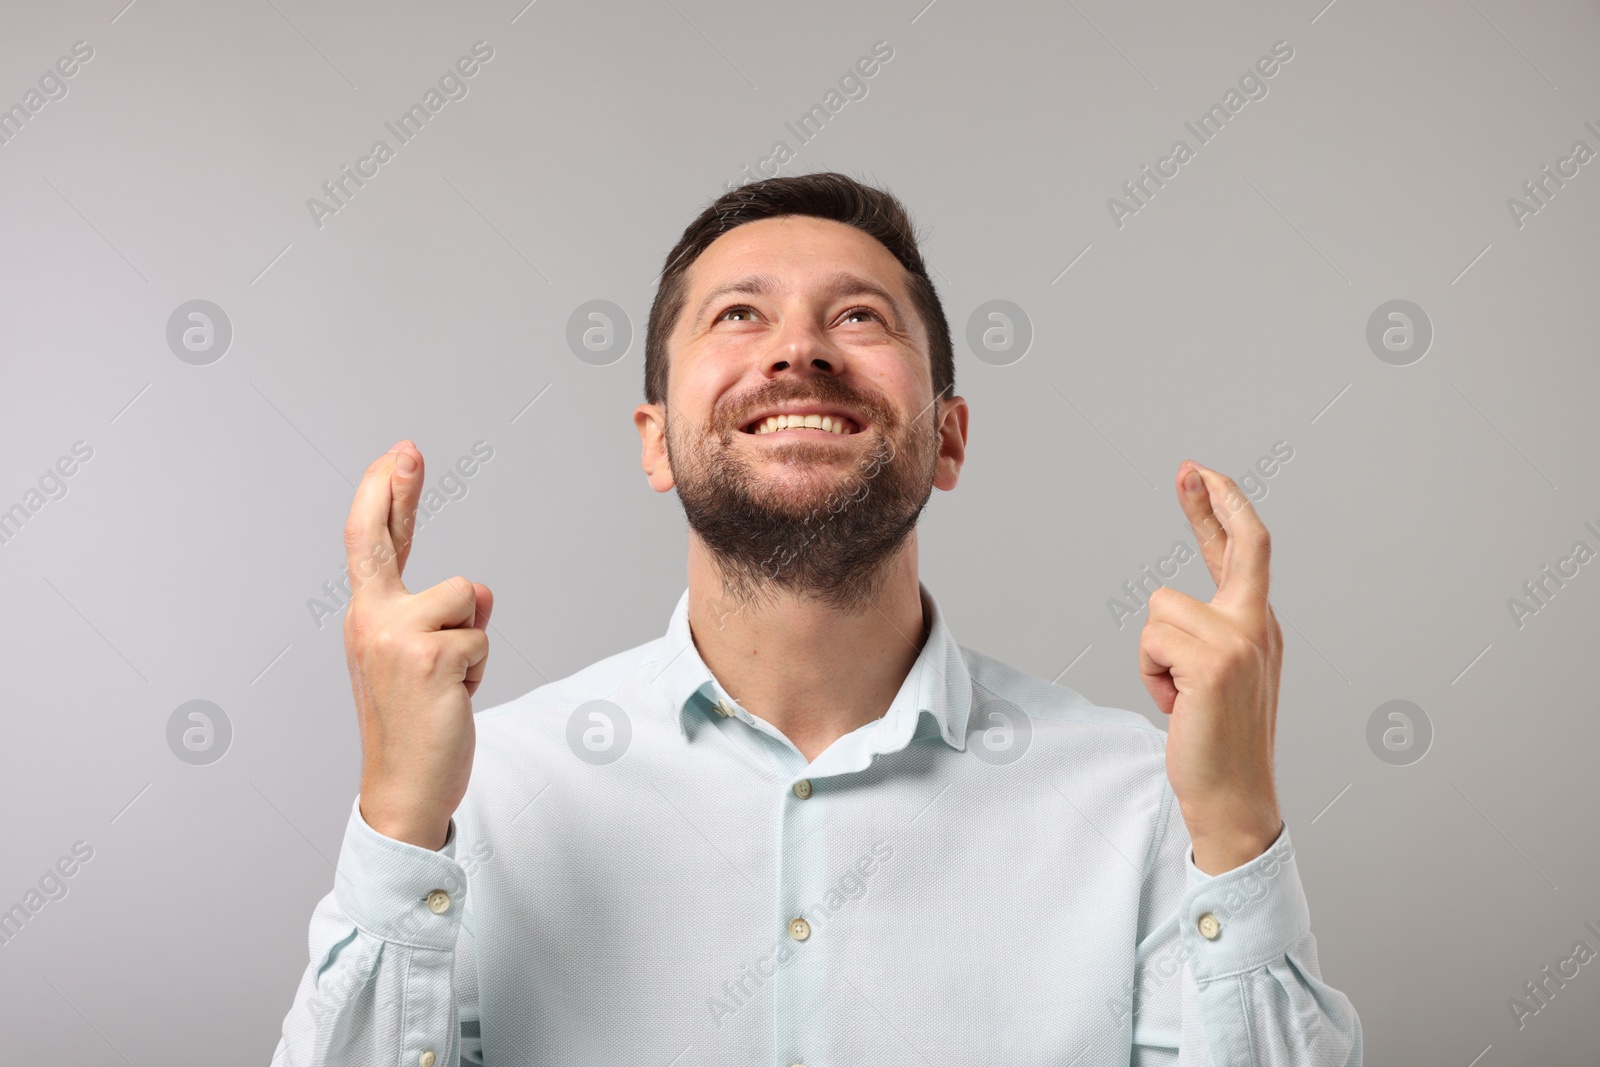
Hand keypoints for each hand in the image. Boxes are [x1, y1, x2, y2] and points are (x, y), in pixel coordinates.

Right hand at [343, 440, 492, 849]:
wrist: (404, 787)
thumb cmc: (416, 725)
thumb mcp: (424, 661)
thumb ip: (441, 618)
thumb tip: (477, 594)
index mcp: (367, 618)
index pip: (372, 545)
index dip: (384, 496)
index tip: (399, 455)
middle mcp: (370, 620)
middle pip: (382, 540)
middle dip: (394, 490)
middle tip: (408, 448)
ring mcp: (395, 636)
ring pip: (467, 601)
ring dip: (473, 642)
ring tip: (448, 683)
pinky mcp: (429, 656)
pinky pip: (480, 636)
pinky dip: (479, 667)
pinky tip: (454, 698)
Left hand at [1138, 461, 1282, 874]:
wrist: (1233, 798)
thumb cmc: (1216, 741)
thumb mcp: (1220, 678)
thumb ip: (1210, 636)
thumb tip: (1170, 608)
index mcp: (1259, 628)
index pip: (1246, 552)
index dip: (1223, 509)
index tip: (1202, 473)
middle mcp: (1258, 627)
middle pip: (1237, 547)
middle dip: (1211, 502)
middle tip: (1188, 467)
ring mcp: (1241, 642)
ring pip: (1161, 609)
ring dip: (1153, 655)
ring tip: (1177, 695)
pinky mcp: (1215, 662)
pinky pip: (1153, 640)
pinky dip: (1151, 674)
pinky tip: (1175, 704)